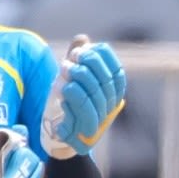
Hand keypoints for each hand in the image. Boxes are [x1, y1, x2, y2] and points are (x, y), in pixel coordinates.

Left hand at [40, 35, 126, 158]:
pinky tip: (63, 89)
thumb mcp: (72, 78)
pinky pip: (82, 113)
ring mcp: (99, 124)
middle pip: (105, 82)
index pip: (117, 73)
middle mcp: (110, 109)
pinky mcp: (84, 136)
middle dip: (87, 66)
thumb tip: (83, 39)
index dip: (103, 59)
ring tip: (63, 70)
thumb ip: (78, 59)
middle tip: (69, 59)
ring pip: (94, 96)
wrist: (61, 139)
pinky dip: (72, 98)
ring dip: (78, 80)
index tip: (85, 49)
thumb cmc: (68, 104)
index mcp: (113, 94)